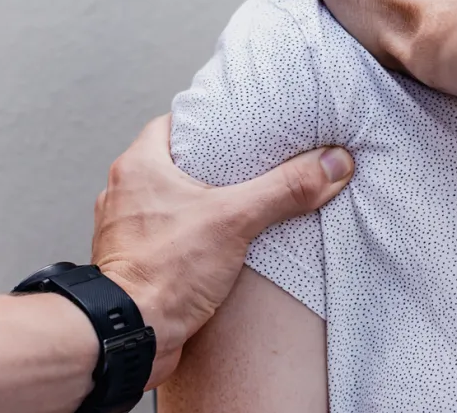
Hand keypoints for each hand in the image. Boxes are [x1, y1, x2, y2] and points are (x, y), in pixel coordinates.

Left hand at [92, 114, 352, 387]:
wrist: (131, 334)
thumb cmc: (163, 272)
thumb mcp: (235, 220)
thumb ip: (285, 189)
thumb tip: (332, 164)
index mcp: (138, 166)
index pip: (171, 125)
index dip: (205, 123)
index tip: (236, 126)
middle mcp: (124, 193)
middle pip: (172, 163)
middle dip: (209, 166)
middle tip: (247, 165)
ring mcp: (124, 229)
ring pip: (167, 203)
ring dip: (198, 203)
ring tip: (237, 204)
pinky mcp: (133, 261)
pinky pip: (164, 236)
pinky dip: (188, 236)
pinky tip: (216, 245)